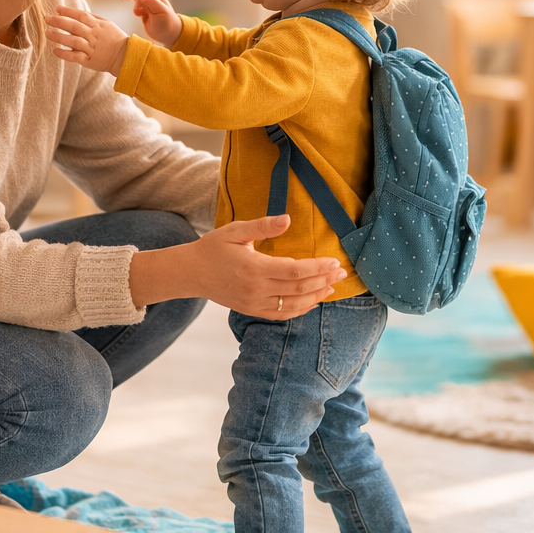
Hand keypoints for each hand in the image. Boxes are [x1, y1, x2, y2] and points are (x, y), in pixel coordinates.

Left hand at [45, 6, 129, 74]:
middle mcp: (93, 36)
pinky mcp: (90, 61)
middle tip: (47, 18)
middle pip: (74, 26)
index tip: (57, 9)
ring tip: (47, 33)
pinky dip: (64, 54)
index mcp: (98, 26)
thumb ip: (93, 18)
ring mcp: (91, 48)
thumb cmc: (115, 39)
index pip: (81, 15)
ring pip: (73, 41)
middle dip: (59, 21)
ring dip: (59, 36)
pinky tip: (55, 50)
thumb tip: (77, 12)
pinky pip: (75, 57)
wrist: (125, 57)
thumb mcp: (107, 24)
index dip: (68, 11)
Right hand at [123, 0, 183, 46]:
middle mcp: (154, 1)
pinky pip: (139, 8)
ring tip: (139, 14)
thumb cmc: (167, 24)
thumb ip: (151, 2)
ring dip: (136, 7)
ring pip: (139, 2)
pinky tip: (140, 15)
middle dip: (135, 1)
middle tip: (136, 12)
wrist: (170, 35)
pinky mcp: (148, 13)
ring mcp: (151, 7)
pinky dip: (137, 11)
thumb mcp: (161, 12)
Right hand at [129, 215, 346, 318]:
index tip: (334, 262)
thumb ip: (262, 226)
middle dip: (323, 281)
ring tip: (332, 286)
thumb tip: (287, 219)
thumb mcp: (235, 230)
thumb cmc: (213, 248)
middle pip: (299, 289)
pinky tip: (313, 301)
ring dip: (316, 297)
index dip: (318, 268)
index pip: (295, 271)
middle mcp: (256, 290)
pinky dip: (300, 309)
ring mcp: (254, 303)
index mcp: (254, 268)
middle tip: (341, 272)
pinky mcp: (252, 310)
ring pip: (293, 305)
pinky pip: (281, 314)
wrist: (191, 273)